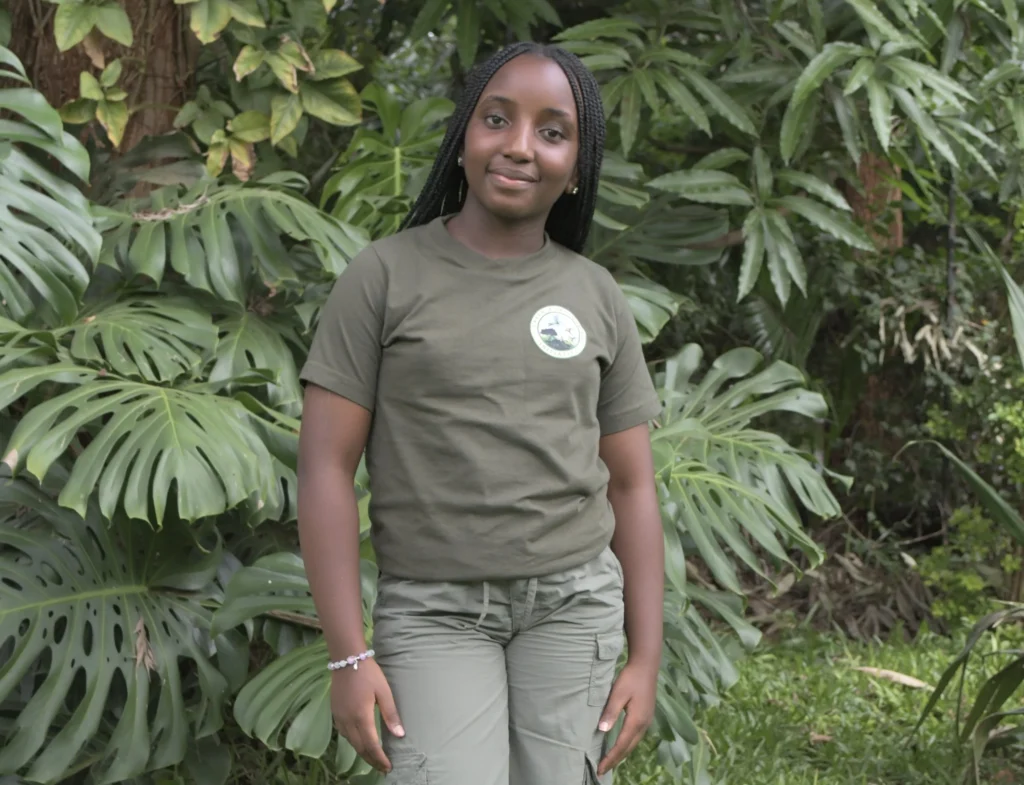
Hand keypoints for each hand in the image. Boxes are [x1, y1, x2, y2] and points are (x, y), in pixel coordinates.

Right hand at [330, 659, 404, 772]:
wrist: (346, 659)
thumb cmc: (368, 673)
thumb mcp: (384, 692)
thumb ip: (391, 714)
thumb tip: (400, 734)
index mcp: (361, 717)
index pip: (371, 745)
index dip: (380, 759)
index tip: (388, 767)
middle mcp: (348, 721)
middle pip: (359, 748)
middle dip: (371, 760)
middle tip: (382, 768)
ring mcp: (339, 718)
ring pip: (350, 742)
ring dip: (362, 752)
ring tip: (373, 758)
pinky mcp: (335, 713)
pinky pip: (344, 734)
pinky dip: (353, 742)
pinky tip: (360, 741)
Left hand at [596, 659, 657, 775]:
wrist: (646, 666)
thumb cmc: (630, 678)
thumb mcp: (617, 693)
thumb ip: (610, 712)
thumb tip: (602, 730)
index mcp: (636, 721)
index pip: (621, 746)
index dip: (610, 758)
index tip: (600, 769)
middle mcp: (643, 725)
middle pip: (628, 748)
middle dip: (615, 760)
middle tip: (602, 770)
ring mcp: (647, 721)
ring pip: (633, 744)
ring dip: (621, 754)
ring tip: (610, 762)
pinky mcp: (646, 716)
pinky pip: (635, 737)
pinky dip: (627, 745)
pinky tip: (621, 746)